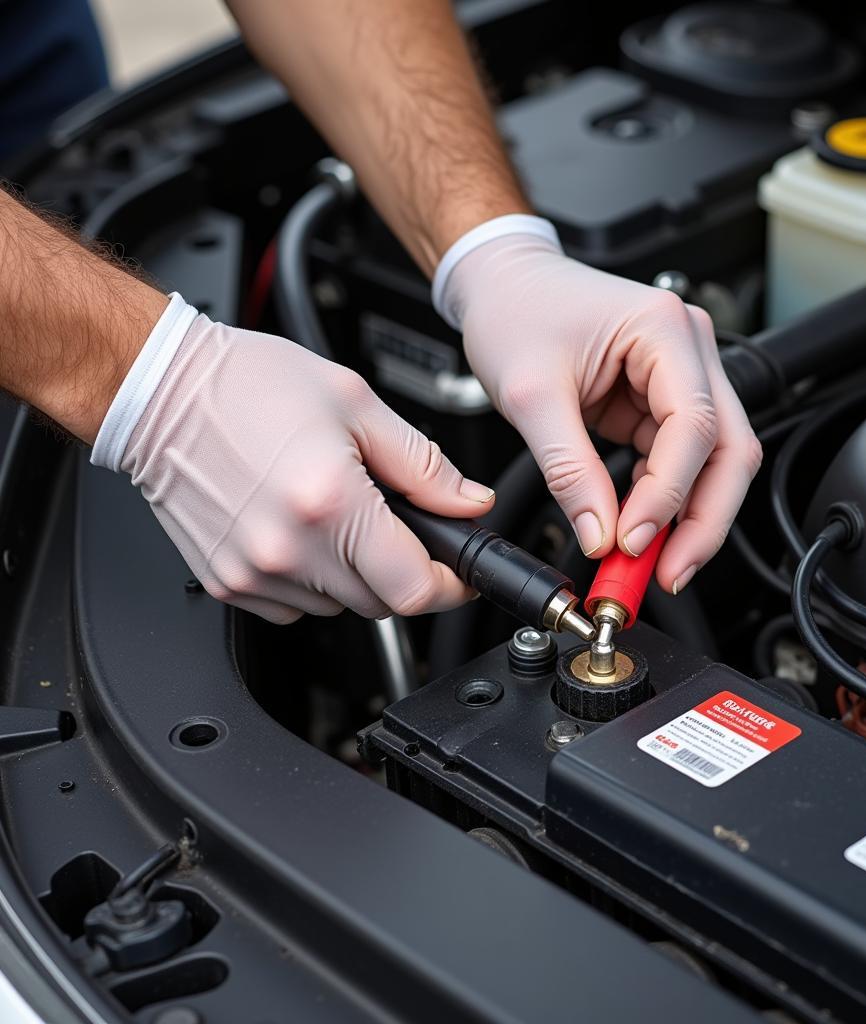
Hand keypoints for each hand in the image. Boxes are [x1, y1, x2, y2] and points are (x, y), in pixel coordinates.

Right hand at [99, 301, 494, 622]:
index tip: (456, 574)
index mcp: (330, 502)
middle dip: (401, 570)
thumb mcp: (356, 406)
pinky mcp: (226, 584)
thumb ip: (424, 465)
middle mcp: (289, 548)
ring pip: (338, 607)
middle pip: (380, 603)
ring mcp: (253, 572)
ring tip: (333, 514)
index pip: (413, 588)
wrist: (160, 391)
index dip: (448, 586)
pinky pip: (294, 606)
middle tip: (388, 522)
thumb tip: (468, 503)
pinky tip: (298, 530)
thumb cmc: (247, 386)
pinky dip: (311, 580)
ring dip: (354, 574)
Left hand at [441, 225, 760, 594]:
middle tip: (668, 574)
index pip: (693, 425)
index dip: (668, 494)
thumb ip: (568, 470)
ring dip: (688, 518)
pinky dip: (663, 502)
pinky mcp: (660, 401)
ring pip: (713, 462)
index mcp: (664, 329)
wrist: (503, 286)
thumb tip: (599, 532)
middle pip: (727, 449)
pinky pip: (680, 461)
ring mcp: (681, 375)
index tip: (631, 541)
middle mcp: (688, 349)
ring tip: (651, 565)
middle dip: (702, 521)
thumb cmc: (515, 310)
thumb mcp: (531, 395)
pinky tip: (640, 530)